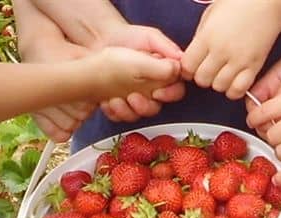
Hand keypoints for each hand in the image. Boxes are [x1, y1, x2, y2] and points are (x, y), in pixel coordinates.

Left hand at [18, 1, 184, 123]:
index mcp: (162, 75)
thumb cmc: (126, 38)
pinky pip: (119, 116)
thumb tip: (180, 65)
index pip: (175, 91)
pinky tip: (107, 101)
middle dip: (145, 106)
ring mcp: (133, 98)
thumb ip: (167, 51)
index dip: (169, 94)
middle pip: (155, 108)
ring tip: (116, 99)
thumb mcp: (149, 39)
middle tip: (134, 97)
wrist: (99, 40)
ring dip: (128, 110)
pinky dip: (113, 111)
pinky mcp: (118, 104)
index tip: (158, 91)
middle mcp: (150, 89)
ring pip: (137, 115)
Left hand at [181, 0, 280, 98]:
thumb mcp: (210, 15)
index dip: (188, 69)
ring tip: (223, 72)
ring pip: (219, 87)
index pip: (187, 66)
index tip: (193, 66)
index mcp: (207, 36)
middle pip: (202, 80)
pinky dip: (234, 89)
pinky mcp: (253, 66)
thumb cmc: (238, 4)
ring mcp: (238, 60)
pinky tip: (234, 80)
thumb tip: (193, 59)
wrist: (268, 1)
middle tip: (209, 68)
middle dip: (203, 76)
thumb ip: (200, 38)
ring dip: (218, 83)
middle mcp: (221, 50)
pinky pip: (237, 90)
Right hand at [245, 39, 280, 138]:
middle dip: (266, 127)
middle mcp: (275, 97)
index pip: (252, 103)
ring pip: (274, 126)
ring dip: (279, 131)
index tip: (262, 121)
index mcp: (269, 83)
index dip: (255, 114)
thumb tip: (275, 109)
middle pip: (261, 119)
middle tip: (278, 129)